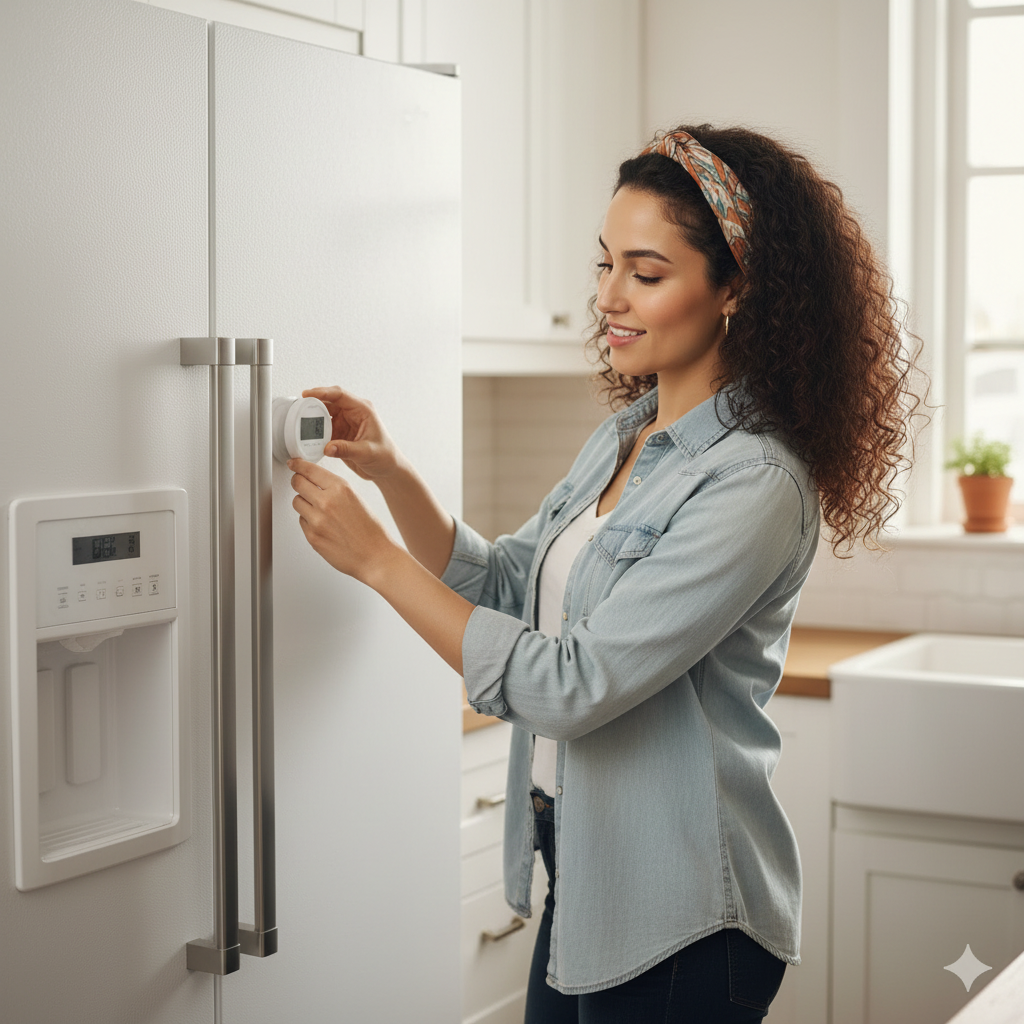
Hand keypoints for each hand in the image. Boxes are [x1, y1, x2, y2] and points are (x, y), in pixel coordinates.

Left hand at [288, 457, 396, 584]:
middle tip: (299, 482)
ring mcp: (317, 520)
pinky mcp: (312, 536)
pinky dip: (308, 521)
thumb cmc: (371, 532)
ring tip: (318, 510)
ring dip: (304, 503)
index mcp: (341, 489)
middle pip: (298, 483)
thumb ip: (336, 490)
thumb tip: (317, 484)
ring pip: (297, 502)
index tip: (293, 464)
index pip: (310, 470)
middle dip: (297, 482)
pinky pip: (302, 521)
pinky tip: (323, 526)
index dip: (298, 465)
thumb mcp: (357, 499)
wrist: (375, 557)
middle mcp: (327, 502)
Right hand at [301, 386, 400, 481]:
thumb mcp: (367, 452)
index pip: (339, 395)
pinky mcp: (339, 434)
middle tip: (298, 410)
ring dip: (312, 419)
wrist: (387, 470)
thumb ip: (346, 449)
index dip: (322, 392)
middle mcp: (352, 413)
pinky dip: (314, 433)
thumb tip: (327, 447)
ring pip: (323, 415)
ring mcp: (344, 423)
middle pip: (328, 403)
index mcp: (363, 410)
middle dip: (312, 405)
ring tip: (299, 424)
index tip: (307, 394)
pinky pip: (322, 429)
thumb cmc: (385, 457)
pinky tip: (307, 438)